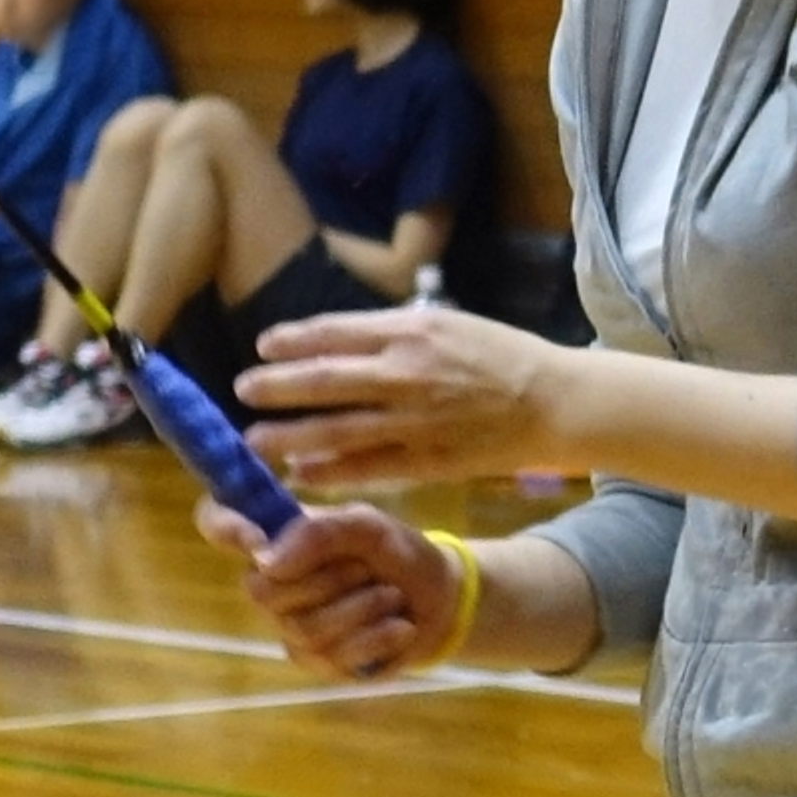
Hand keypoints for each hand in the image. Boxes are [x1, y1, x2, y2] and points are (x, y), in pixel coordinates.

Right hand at [196, 499, 461, 677]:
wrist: (438, 599)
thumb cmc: (396, 553)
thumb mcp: (369, 527)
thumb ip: (320, 533)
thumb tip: (267, 560)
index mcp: (276, 536)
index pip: (216, 521)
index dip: (223, 526)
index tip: (256, 538)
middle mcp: (272, 583)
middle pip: (262, 593)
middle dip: (327, 580)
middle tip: (366, 569)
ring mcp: (290, 627)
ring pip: (303, 629)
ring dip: (360, 609)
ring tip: (391, 597)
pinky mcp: (318, 663)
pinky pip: (332, 657)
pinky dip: (375, 638)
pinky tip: (398, 628)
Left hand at [235, 306, 566, 487]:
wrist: (551, 401)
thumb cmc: (498, 356)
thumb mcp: (446, 323)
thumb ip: (392, 332)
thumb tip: (336, 341)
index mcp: (410, 332)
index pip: (335, 334)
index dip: (293, 342)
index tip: (262, 347)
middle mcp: (407, 374)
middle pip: (325, 381)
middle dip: (278, 388)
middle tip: (244, 391)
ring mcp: (415, 421)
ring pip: (338, 430)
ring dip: (291, 437)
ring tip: (256, 442)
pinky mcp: (428, 461)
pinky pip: (369, 468)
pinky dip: (332, 472)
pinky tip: (304, 473)